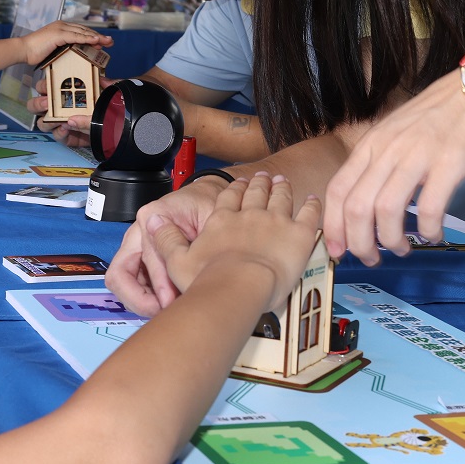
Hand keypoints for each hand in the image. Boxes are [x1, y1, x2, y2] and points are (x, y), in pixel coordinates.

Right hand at [21, 20, 111, 66]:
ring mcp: (60, 29)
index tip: (103, 42)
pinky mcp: (58, 34)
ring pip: (83, 32)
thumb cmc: (35, 52)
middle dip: (98, 36)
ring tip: (107, 42)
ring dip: (97, 37)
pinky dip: (88, 39)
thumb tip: (72, 56)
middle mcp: (62, 25)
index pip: (81, 31)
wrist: (23, 50)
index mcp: (61, 28)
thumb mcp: (53, 49)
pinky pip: (77, 37)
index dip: (92, 36)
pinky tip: (96, 41)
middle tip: (110, 41)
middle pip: (84, 30)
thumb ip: (63, 49)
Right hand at [28, 77, 111, 147]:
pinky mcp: (69, 137)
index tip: (48, 85)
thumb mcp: (113, 92)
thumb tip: (100, 81)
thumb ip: (109, 86)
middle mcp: (61, 107)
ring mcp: (63, 123)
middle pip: (37, 105)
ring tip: (56, 119)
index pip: (48, 86)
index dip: (44, 85)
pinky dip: (59, 133)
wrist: (122, 128)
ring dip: (46, 120)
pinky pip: (57, 136)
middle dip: (38, 103)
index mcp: (68, 91)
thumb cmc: (114, 106)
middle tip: (47, 103)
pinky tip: (65, 128)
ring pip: (43, 123)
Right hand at [104, 176, 226, 314]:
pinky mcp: (141, 258)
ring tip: (167, 312)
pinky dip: (146, 298)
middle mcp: (138, 231)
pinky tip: (167, 305)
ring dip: (140, 302)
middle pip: (119, 276)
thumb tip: (175, 284)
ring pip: (121, 283)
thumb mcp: (210, 222)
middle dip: (138, 300)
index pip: (146, 259)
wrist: (210, 199)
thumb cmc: (211, 206)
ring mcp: (136, 246)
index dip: (160, 286)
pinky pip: (132, 284)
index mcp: (153, 215)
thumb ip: (191, 249)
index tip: (172, 303)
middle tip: (162, 313)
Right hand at [144, 172, 321, 308]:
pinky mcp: (298, 233)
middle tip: (264, 176)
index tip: (239, 182)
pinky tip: (313, 200)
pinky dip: (312, 205)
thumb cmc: (210, 281)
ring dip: (282, 187)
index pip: (230, 198)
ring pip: (281, 197)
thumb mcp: (176, 262)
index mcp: (223, 221)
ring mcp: (275, 221)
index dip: (235, 189)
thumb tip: (151, 221)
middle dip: (260, 183)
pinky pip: (308, 213)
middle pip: (256, 192)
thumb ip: (165, 240)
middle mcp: (250, 215)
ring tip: (283, 181)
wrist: (241, 286)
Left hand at [323, 73, 464, 264]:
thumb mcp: (394, 133)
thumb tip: (362, 206)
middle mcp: (388, 150)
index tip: (339, 251)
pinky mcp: (449, 164)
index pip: (338, 190)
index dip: (334, 227)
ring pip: (387, 211)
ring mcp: (418, 156)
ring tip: (402, 249)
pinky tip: (434, 235)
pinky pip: (430, 208)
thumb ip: (376, 163)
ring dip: (391, 241)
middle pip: (357, 208)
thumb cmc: (436, 116)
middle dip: (360, 244)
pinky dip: (429, 230)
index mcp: (371, 145)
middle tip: (372, 259)